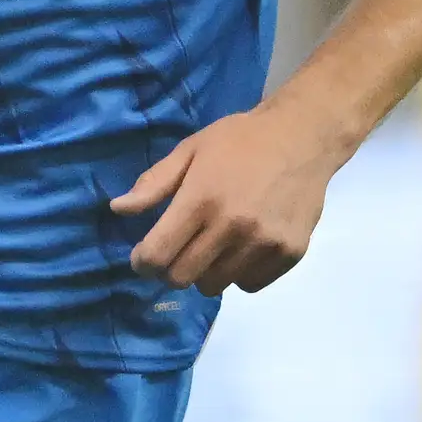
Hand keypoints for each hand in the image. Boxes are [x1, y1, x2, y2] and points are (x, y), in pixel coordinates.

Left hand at [109, 104, 340, 293]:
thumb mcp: (191, 150)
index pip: (157, 255)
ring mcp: (263, 243)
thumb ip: (154, 183)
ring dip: (206, 272)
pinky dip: (240, 274)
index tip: (144, 256)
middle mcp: (232, 226)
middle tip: (178, 253)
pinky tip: (243, 249)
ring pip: (216, 285)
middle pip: (182, 277)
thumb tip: (118, 209)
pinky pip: (250, 285)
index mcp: (201, 199)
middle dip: (170, 270)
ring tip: (214, 247)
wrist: (304, 136)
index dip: (143, 262)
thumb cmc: (241, 140)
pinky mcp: (289, 253)